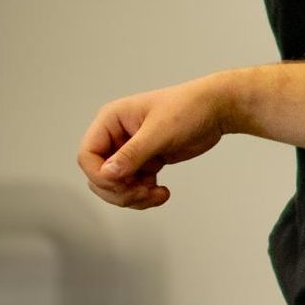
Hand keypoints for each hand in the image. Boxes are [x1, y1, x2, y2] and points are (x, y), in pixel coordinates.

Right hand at [77, 76, 233, 209]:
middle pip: (100, 175)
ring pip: (117, 185)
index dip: (100, 175)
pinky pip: (136, 186)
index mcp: (111, 121)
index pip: (88, 155)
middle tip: (142, 193)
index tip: (122, 184)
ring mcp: (132, 150)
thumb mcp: (159, 131)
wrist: (216, 110)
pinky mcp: (147, 161)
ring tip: (156, 193)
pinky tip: (163, 192)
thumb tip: (109, 174)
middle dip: (119, 190)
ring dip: (134, 196)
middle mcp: (117, 136)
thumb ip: (133, 154)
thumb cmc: (188, 108)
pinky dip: (146, 195)